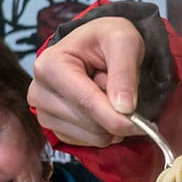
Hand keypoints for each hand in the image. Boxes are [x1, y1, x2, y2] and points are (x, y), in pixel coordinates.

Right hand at [28, 16, 144, 146]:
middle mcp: (39, 91)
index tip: (142, 124)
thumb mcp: (124, 41)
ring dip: (110, 123)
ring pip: (90, 137)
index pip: (86, 102)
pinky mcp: (53, 127)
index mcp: (50, 65)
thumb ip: (125, 72)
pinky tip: (101, 109)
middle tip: (121, 92)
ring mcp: (43, 112)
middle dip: (115, 115)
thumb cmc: (108, 38)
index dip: (117, 118)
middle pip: (89, 124)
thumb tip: (124, 108)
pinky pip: (86, 143)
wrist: (98, 44)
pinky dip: (103, 131)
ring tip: (108, 95)